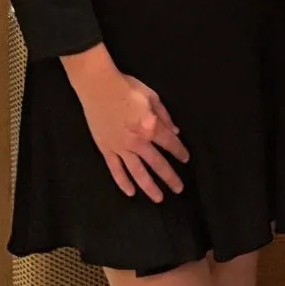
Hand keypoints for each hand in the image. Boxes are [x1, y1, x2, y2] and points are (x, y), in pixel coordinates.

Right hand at [67, 57, 189, 202]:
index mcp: (151, 127)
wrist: (98, 87)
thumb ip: (165, 116)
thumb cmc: (127, 87)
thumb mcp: (152, 96)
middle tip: (179, 188)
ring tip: (159, 198)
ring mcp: (121, 148)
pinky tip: (131, 192)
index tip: (186, 159)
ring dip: (149, 187)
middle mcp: (138, 142)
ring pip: (137, 172)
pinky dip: (123, 182)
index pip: (170, 144)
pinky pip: (115, 170)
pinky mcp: (106, 149)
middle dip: (170, 177)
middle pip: (157, 164)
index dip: (180, 152)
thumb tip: (175, 131)